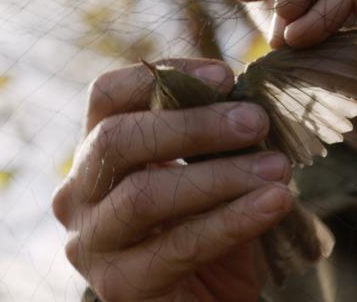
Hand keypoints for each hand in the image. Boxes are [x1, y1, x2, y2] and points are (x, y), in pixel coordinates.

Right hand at [51, 60, 292, 300]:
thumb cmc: (210, 234)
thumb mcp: (211, 173)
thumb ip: (215, 137)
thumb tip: (247, 96)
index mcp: (96, 156)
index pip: (107, 97)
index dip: (162, 78)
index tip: (225, 75)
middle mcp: (77, 196)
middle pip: (118, 140)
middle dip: (193, 125)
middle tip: (256, 122)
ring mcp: (91, 244)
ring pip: (145, 194)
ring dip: (220, 175)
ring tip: (278, 168)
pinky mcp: (118, 287)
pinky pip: (177, 245)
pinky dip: (232, 220)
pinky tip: (274, 203)